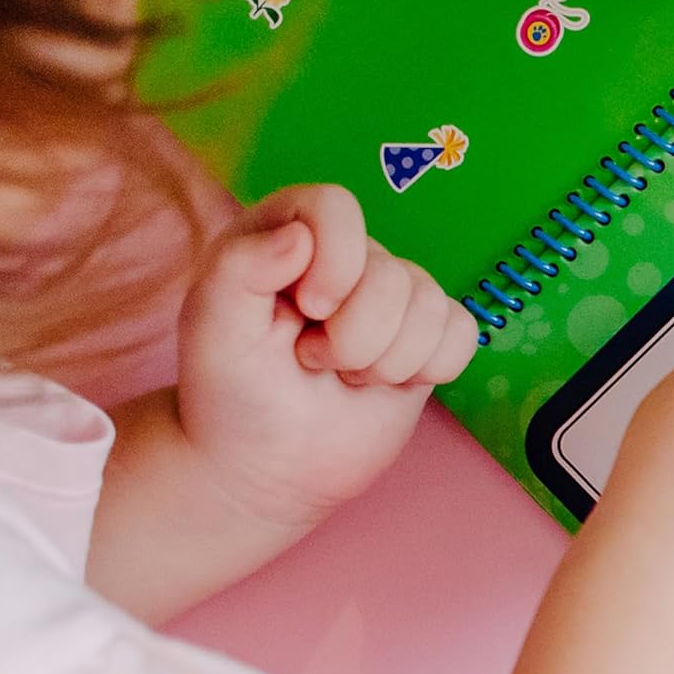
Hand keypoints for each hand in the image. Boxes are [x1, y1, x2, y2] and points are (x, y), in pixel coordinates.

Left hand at [175, 184, 476, 527]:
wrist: (267, 467)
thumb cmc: (233, 395)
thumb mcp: (212, 331)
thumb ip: (239, 268)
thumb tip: (299, 236)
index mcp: (286, 234)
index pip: (335, 206)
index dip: (334, 258)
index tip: (310, 311)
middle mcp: (345, 255)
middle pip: (390, 273)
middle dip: (355, 337)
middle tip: (313, 362)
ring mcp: (392, 294)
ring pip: (430, 305)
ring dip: (385, 362)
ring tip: (343, 377)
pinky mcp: (429, 334)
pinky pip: (462, 333)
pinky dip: (429, 369)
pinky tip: (386, 383)